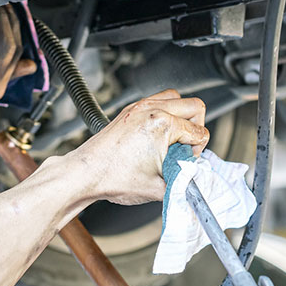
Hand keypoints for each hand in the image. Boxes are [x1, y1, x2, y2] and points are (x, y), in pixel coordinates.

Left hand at [69, 89, 209, 205]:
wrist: (86, 174)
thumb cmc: (114, 178)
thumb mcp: (160, 187)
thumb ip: (184, 181)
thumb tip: (194, 177)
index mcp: (163, 124)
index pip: (199, 132)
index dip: (197, 150)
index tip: (186, 160)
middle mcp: (152, 110)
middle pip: (195, 107)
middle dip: (196, 128)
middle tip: (185, 147)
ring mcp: (140, 107)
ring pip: (177, 98)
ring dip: (183, 116)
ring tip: (175, 136)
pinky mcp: (131, 110)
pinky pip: (159, 100)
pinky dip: (166, 112)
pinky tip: (160, 132)